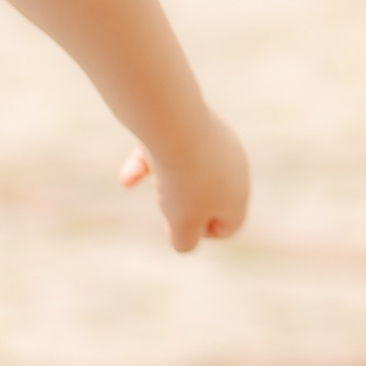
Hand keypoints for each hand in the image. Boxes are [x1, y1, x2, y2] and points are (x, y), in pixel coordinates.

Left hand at [119, 111, 249, 252]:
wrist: (174, 123)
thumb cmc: (182, 180)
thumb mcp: (182, 222)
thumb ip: (184, 240)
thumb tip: (183, 242)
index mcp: (238, 194)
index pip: (229, 225)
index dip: (202, 233)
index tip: (181, 225)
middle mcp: (233, 167)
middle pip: (207, 197)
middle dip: (182, 205)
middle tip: (167, 201)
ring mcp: (213, 143)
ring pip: (187, 173)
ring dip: (167, 183)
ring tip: (158, 180)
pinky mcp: (188, 123)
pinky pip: (167, 150)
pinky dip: (148, 164)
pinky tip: (126, 180)